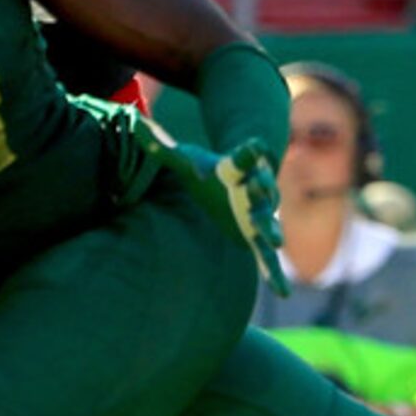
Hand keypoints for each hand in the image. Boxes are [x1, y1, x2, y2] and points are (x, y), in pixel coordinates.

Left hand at [142, 126, 288, 295]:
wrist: (234, 185)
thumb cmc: (207, 171)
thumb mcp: (184, 160)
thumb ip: (160, 147)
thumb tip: (132, 123)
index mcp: (236, 169)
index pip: (243, 157)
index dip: (249, 151)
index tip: (255, 144)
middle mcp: (252, 190)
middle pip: (259, 188)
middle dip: (261, 188)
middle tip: (262, 186)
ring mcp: (258, 214)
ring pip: (268, 221)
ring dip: (272, 229)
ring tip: (275, 241)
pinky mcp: (255, 237)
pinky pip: (267, 257)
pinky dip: (275, 273)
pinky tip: (283, 292)